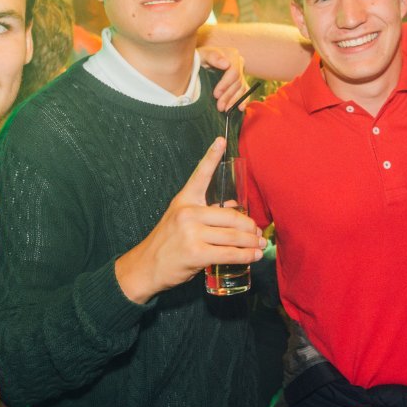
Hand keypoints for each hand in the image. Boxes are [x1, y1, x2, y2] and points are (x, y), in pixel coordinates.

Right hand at [114, 138, 263, 303]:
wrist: (146, 267)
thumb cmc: (167, 243)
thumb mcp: (181, 220)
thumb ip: (207, 212)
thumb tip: (234, 206)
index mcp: (185, 200)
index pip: (200, 175)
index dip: (211, 156)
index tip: (220, 140)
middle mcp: (188, 213)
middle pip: (232, 217)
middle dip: (250, 227)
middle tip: (258, 234)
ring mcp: (192, 233)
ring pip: (234, 236)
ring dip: (252, 243)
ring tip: (260, 245)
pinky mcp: (196, 253)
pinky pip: (229, 253)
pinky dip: (246, 256)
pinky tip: (253, 256)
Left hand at [199, 46, 248, 110]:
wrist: (199, 62)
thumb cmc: (200, 57)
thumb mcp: (203, 54)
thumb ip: (213, 57)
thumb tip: (226, 64)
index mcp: (232, 55)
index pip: (234, 72)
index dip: (226, 85)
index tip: (216, 94)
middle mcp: (239, 63)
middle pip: (238, 82)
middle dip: (229, 96)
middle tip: (220, 107)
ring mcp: (241, 72)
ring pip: (241, 89)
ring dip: (234, 101)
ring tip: (226, 110)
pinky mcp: (241, 81)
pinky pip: (246, 91)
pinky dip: (244, 100)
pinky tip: (240, 108)